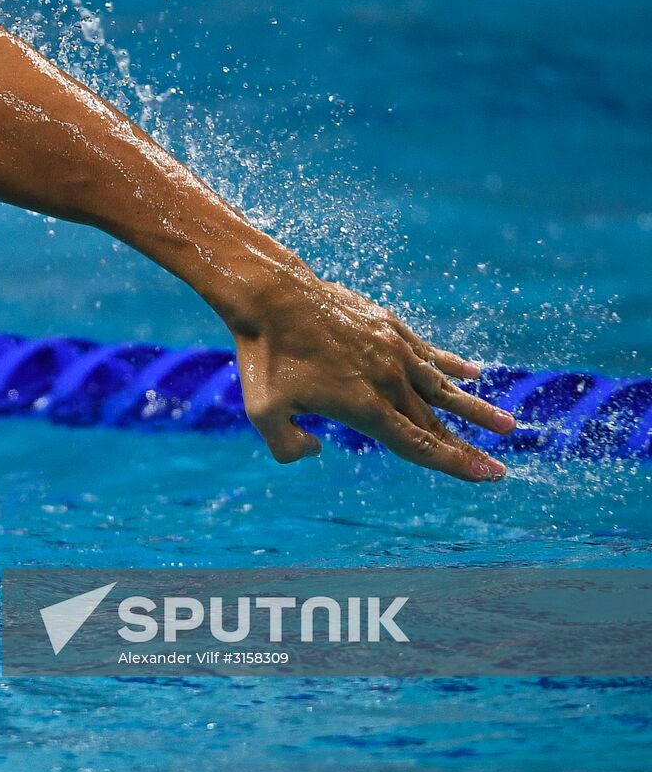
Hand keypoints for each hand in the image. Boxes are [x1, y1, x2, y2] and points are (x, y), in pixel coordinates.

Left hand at [230, 273, 514, 480]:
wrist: (272, 297)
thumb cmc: (265, 357)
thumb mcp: (263, 413)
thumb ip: (287, 446)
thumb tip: (316, 451)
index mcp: (364, 407)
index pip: (419, 444)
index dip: (455, 463)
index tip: (488, 474)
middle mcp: (387, 381)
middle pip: (435, 422)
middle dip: (469, 447)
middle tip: (501, 467)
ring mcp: (392, 350)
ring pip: (442, 387)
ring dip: (474, 407)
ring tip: (508, 424)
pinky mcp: (387, 326)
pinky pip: (427, 351)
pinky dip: (450, 364)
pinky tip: (472, 373)